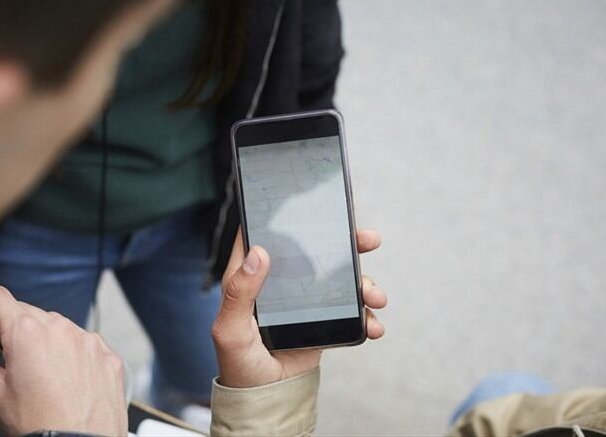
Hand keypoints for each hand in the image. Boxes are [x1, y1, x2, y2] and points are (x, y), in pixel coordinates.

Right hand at [0, 278, 126, 435]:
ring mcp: (88, 340)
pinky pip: (82, 341)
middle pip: (25, 312)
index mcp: (27, 333)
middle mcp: (61, 328)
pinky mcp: (107, 354)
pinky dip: (67, 349)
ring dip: (39, 336)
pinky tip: (59, 374)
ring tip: (29, 367)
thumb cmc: (38, 424)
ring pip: (56, 326)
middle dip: (5, 323)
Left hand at [211, 228, 386, 387]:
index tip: (313, 205)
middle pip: (317, 251)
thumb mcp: (230, 330)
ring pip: (341, 280)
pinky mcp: (325, 322)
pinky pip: (351, 313)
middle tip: (368, 239)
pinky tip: (373, 326)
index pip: (269, 236)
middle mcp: (283, 283)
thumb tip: (258, 253)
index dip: (288, 217)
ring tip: (375, 296)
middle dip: (348, 244)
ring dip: (365, 283)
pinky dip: (367, 318)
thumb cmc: (239, 364)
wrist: (267, 400)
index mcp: (254, 277)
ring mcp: (307, 302)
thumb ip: (239, 293)